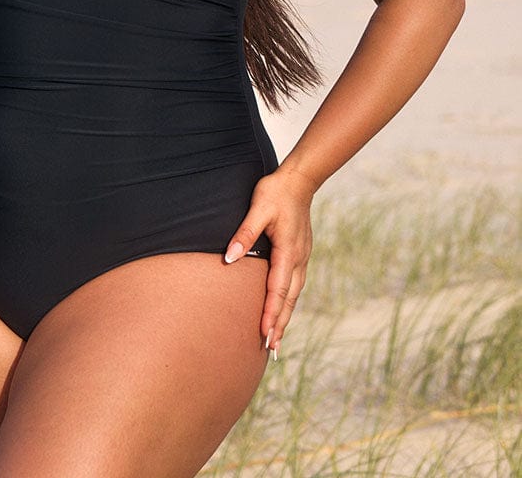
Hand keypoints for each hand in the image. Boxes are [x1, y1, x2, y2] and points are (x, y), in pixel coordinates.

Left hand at [224, 167, 314, 356]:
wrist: (298, 181)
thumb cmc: (276, 193)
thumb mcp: (258, 209)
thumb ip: (244, 233)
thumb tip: (230, 258)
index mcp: (288, 251)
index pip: (278, 289)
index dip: (271, 313)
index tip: (265, 334)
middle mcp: (298, 258)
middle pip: (289, 298)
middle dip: (280, 324)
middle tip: (272, 350)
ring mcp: (301, 257)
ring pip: (294, 294)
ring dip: (285, 316)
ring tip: (276, 339)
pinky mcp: (299, 254)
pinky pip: (294, 284)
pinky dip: (288, 301)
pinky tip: (282, 310)